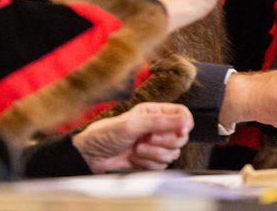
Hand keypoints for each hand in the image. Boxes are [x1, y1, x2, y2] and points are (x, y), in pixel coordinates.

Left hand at [72, 103, 193, 172]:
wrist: (91, 155)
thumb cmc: (106, 134)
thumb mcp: (133, 124)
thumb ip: (160, 121)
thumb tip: (184, 120)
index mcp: (154, 112)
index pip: (182, 114)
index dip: (185, 124)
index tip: (180, 131)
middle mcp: (156, 127)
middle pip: (180, 137)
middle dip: (164, 142)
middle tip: (147, 139)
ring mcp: (154, 144)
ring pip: (172, 153)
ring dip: (153, 154)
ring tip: (136, 149)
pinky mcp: (150, 159)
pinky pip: (162, 165)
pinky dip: (148, 164)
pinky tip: (135, 158)